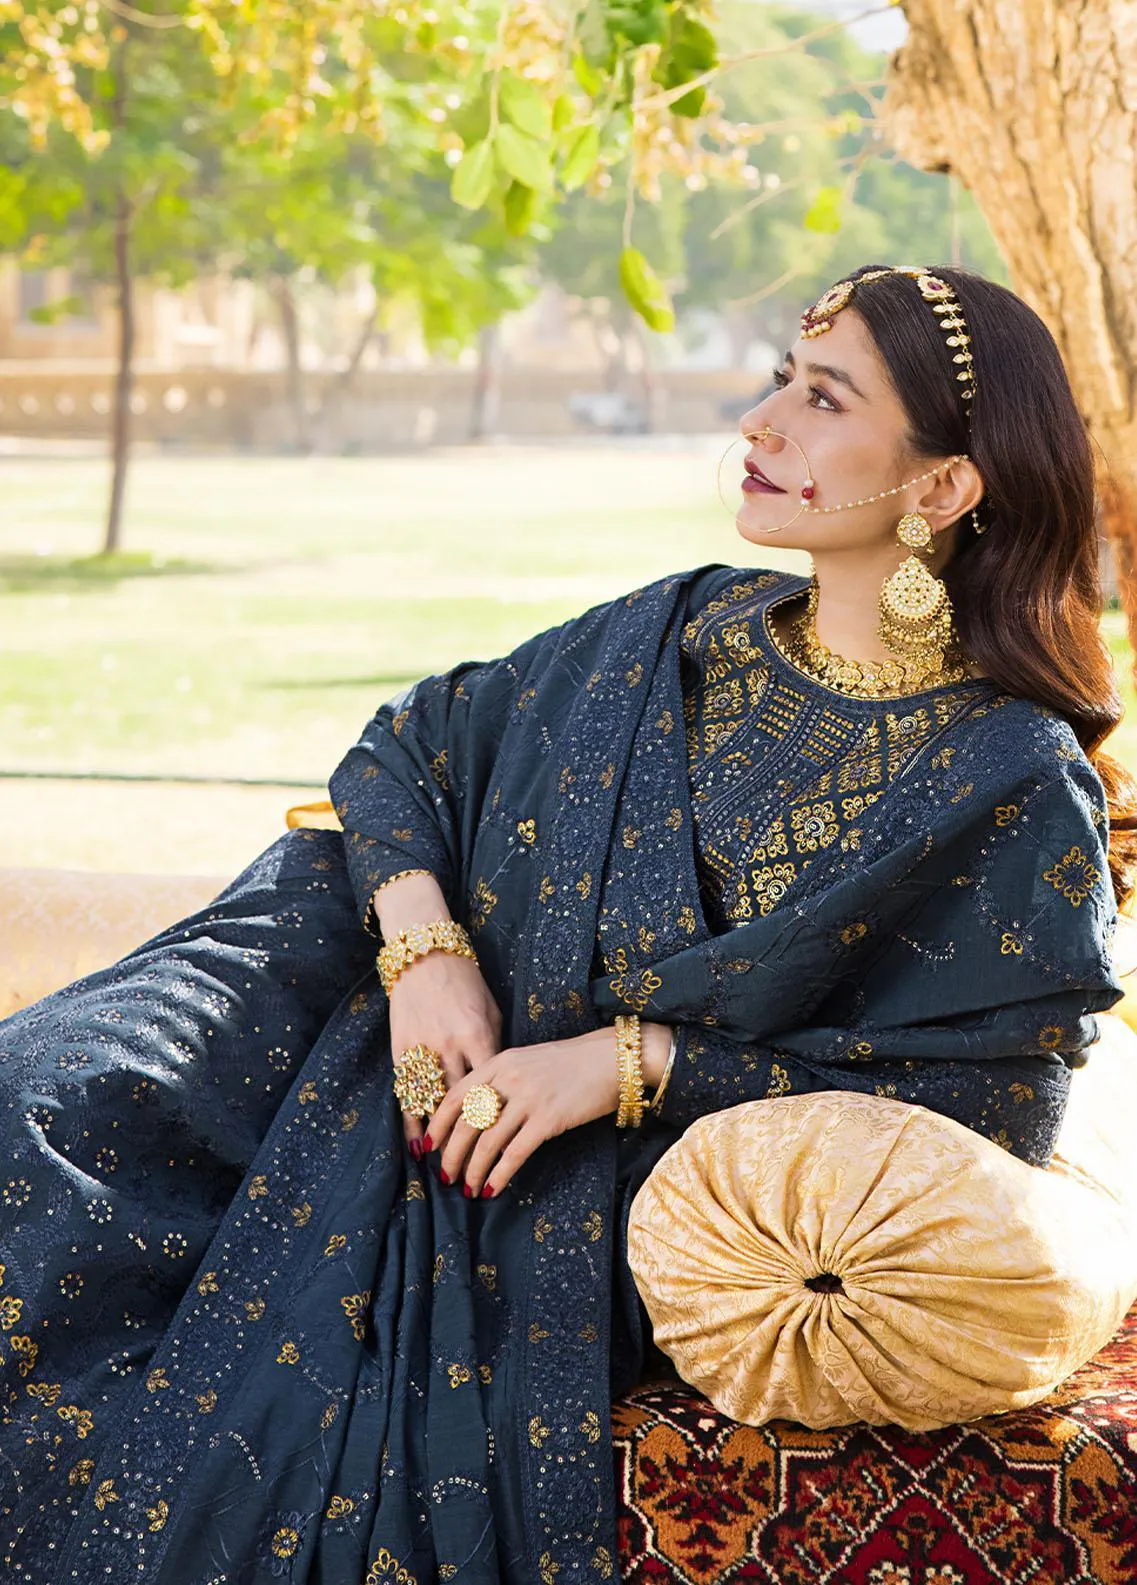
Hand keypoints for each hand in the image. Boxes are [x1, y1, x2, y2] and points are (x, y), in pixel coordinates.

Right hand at [390, 951, 501, 1154]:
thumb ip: (494, 1049)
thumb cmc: (466, 984)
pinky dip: (413, 1124)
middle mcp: (449, 1046)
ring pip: (433, 1105)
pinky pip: (407, 1095)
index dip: (498, 1121)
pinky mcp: (401, 1050)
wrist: (424, 956)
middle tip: (475, 1174)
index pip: (492, 1088)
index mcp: (478, 1035)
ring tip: (449, 1170)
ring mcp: (422, 1049)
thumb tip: (500, 1088)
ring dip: (441, 1140)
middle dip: (469, 1141)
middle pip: (463, 1104)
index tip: (505, 1147)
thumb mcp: (490, 1012)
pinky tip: (418, 1148)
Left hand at [423, 1027, 622, 1197]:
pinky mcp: (549, 1119)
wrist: (614, 1058)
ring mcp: (528, 1098)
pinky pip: (515, 1153)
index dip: (437, 1124)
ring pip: (487, 1142)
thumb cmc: (572, 1062)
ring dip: (473, 1170)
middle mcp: (509, 1079)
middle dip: (451, 1154)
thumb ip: (502, 1080)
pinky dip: (500, 1174)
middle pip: (466, 1123)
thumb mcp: (528, 1061)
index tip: (428, 1146)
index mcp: (499, 1062)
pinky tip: (492, 1188)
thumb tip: (477, 1114)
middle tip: (445, 1176)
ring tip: (468, 1188)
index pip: (455, 1096)